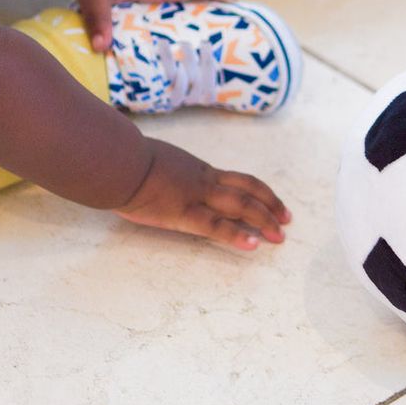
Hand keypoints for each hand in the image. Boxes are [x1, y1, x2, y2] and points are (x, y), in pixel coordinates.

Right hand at [115, 139, 291, 251]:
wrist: (118, 161)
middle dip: (270, 207)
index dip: (261, 191)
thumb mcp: (156, 161)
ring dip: (263, 221)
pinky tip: (253, 245)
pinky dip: (237, 235)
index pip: (238, 180)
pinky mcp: (183, 213)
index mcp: (198, 170)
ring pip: (240, 206)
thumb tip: (166, 178)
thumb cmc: (128, 160)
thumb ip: (168, 171)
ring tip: (279, 237)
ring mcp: (196, 196)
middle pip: (247, 192)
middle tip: (287, 221)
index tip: (276, 203)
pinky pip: (216, 226)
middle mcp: (204, 181)